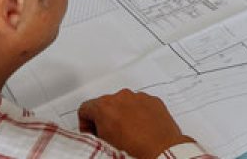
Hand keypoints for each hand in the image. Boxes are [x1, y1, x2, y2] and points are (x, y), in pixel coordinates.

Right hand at [78, 89, 192, 158]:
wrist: (161, 151)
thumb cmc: (135, 150)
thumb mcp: (104, 143)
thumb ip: (95, 132)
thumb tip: (95, 133)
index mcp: (104, 106)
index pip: (85, 108)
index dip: (86, 123)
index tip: (92, 132)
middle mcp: (121, 97)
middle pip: (105, 104)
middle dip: (105, 118)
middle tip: (110, 135)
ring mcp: (138, 97)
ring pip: (123, 102)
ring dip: (123, 114)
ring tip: (128, 133)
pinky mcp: (153, 100)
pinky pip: (140, 103)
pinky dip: (138, 112)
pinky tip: (141, 128)